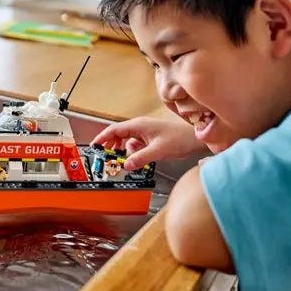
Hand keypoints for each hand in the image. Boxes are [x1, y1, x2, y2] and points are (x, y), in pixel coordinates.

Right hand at [91, 117, 206, 170]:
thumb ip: (140, 158)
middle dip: (111, 145)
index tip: (94, 145)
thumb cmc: (180, 138)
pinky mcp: (151, 138)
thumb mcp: (158, 151)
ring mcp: (146, 132)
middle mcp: (140, 127)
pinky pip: (136, 144)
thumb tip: (126, 165)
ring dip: (123, 149)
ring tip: (121, 159)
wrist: (196, 138)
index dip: (103, 138)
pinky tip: (136, 158)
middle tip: (106, 156)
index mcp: (139, 125)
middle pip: (118, 134)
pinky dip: (133, 151)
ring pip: (127, 140)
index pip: (114, 130)